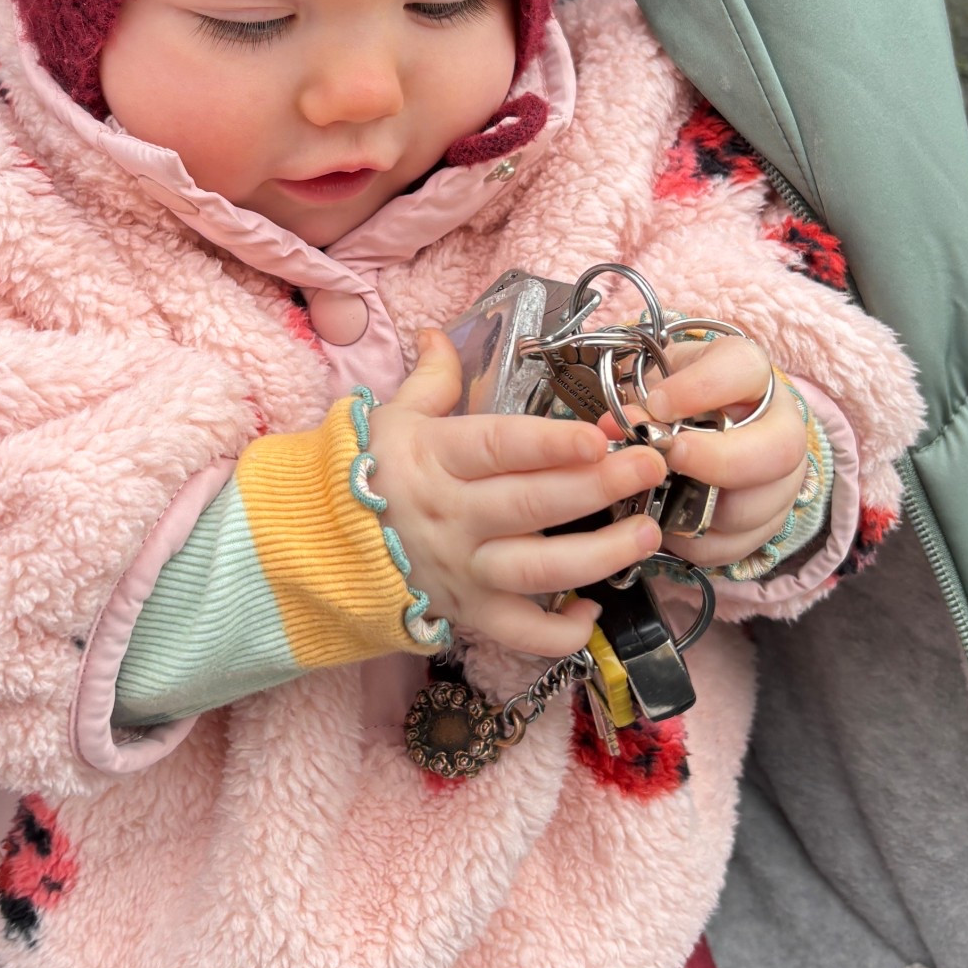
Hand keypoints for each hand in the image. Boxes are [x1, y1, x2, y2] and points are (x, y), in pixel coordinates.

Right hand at [368, 331, 666, 658]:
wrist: (318, 546)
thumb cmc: (368, 474)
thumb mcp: (393, 419)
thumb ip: (432, 379)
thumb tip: (439, 332)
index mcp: (435, 460)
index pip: (498, 448)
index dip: (550, 442)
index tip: (600, 433)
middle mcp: (452, 517)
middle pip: (532, 504)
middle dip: (599, 485)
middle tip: (649, 466)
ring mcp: (462, 570)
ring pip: (538, 570)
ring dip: (599, 555)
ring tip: (647, 533)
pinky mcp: (468, 614)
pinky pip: (520, 635)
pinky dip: (559, 632)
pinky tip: (591, 610)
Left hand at [639, 336, 808, 566]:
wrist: (700, 426)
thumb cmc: (677, 398)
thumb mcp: (658, 382)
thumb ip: (639, 400)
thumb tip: (617, 425)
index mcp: (751, 375)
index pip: (745, 370)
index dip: (702, 389)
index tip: (658, 403)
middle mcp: (782, 428)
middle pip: (779, 451)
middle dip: (718, 460)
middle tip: (670, 457)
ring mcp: (781, 481)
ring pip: (755, 507)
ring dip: (698, 506)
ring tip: (659, 492)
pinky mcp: (766, 524)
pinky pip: (733, 545)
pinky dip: (692, 541)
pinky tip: (667, 520)